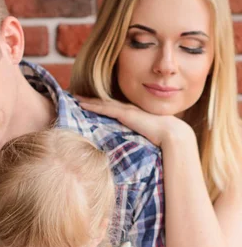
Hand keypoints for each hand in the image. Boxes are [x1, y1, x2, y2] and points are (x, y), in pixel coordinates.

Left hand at [76, 96, 191, 147]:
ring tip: (74, 97)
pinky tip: (81, 104)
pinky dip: (93, 105)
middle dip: (90, 99)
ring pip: (102, 103)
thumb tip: (132, 151)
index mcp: (133, 114)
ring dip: (87, 100)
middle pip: (104, 102)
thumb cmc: (163, 139)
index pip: (112, 108)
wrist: (172, 134)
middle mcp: (128, 109)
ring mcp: (126, 110)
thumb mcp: (146, 138)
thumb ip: (136, 140)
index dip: (99, 105)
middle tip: (75, 96)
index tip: (87, 103)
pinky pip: (105, 108)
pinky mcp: (125, 114)